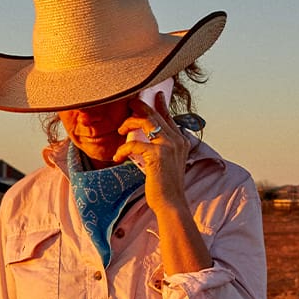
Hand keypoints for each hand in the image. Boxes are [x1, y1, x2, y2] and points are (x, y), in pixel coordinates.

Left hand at [116, 91, 192, 214]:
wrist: (171, 203)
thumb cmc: (167, 187)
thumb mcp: (169, 164)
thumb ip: (164, 150)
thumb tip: (149, 142)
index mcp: (181, 141)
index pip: (169, 117)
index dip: (161, 105)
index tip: (155, 95)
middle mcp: (176, 140)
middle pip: (155, 115)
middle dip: (140, 106)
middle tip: (129, 103)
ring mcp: (168, 146)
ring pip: (145, 122)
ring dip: (128, 123)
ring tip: (120, 130)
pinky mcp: (156, 155)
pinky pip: (133, 144)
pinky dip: (122, 149)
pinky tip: (117, 156)